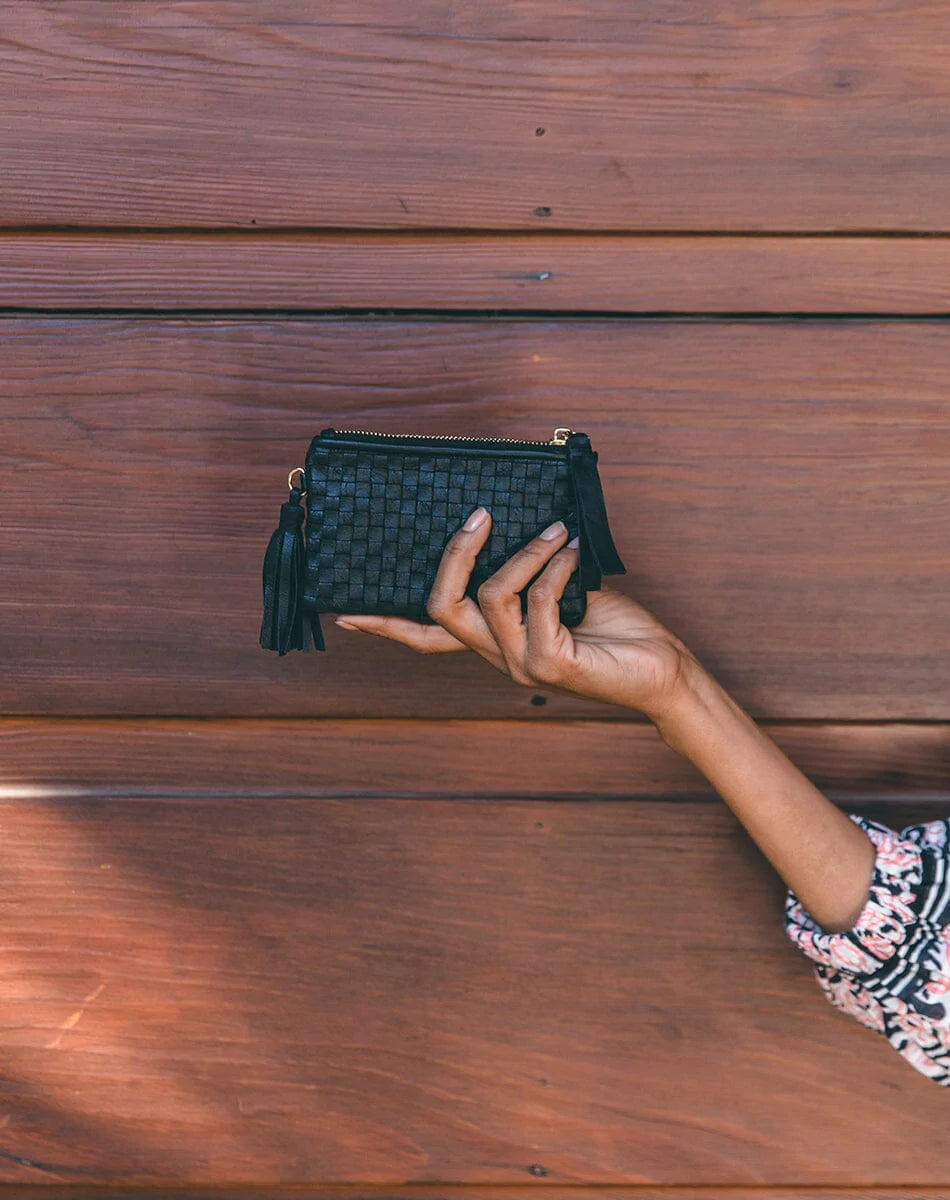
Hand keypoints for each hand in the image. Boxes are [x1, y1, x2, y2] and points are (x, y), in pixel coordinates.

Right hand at [335, 507, 698, 720]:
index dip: (386, 626)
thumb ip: (528, 573)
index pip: (427, 639)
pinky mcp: (551, 667)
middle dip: (454, 555)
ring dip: (525, 553)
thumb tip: (508, 525)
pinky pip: (537, 603)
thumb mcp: (561, 592)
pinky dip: (555, 569)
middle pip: (442, 610)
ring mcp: (522, 666)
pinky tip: (576, 554)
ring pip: (490, 598)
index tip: (345, 613)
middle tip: (479, 516)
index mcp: (494, 642)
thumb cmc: (615, 631)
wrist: (663, 671)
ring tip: (557, 531)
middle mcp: (500, 658)